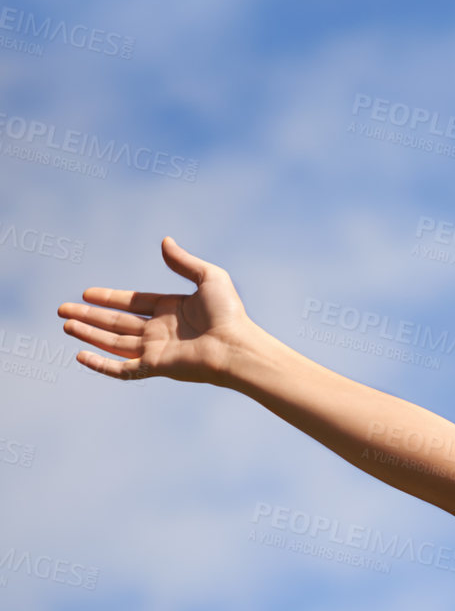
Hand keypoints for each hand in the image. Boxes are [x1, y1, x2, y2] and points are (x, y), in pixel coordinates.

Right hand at [56, 236, 262, 386]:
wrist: (237, 346)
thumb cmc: (229, 313)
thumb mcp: (209, 278)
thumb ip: (184, 262)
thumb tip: (165, 241)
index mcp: (172, 309)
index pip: (133, 302)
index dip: (109, 297)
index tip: (86, 293)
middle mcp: (161, 330)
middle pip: (117, 322)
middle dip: (89, 315)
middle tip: (62, 309)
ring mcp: (156, 349)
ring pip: (113, 342)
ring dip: (89, 333)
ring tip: (66, 324)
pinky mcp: (155, 367)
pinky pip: (122, 368)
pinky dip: (100, 364)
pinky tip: (80, 355)